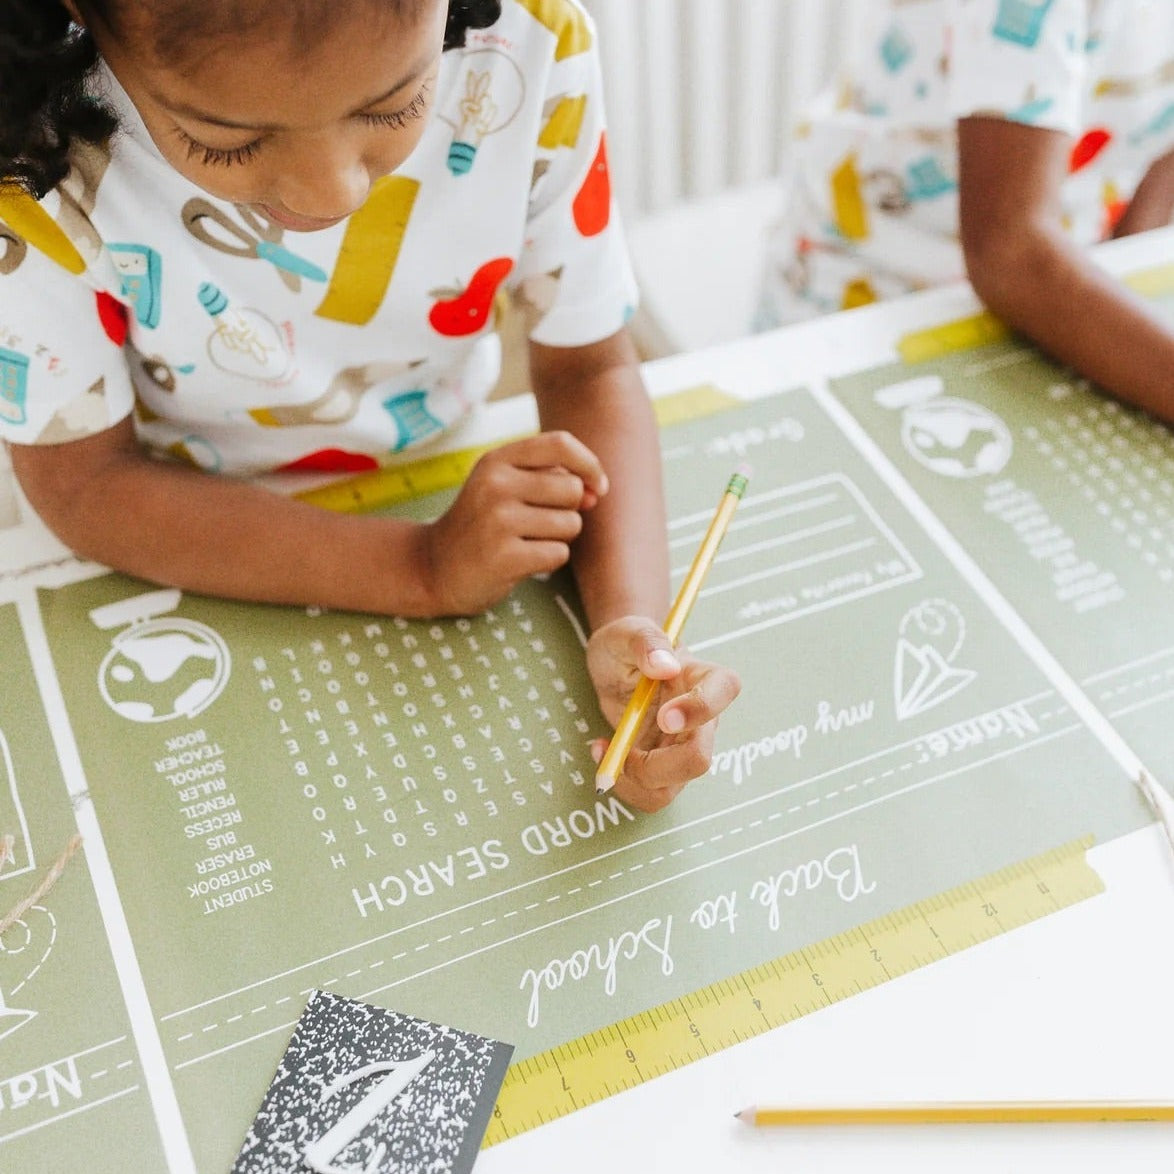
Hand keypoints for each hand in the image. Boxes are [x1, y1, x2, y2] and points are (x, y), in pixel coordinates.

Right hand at [419, 431, 607, 614]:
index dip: (590, 465)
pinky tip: (522, 562)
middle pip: (572, 488)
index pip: (561, 443)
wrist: (434, 567)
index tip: (597, 487)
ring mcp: (498, 520)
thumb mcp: (505, 487)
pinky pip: (559, 554)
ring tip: (526, 542)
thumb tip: (596, 492)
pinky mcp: (504, 557)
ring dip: (559, 538)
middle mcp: (496, 484)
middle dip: (568, 511)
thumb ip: (552, 480)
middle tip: (538, 524)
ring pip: (570, 524)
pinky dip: (549, 562)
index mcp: (497, 461)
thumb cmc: (482, 525)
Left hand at [587, 616, 741, 812]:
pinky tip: (605, 753)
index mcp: (701, 677)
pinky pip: (652, 793)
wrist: (616, 662)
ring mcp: (683, 746)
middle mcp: (701, 718)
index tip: (663, 716)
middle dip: (654, 765)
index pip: (723, 691)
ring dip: (633, 780)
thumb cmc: (626, 644)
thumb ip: (646, 641)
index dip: (699, 710)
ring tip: (605, 750)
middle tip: (620, 745)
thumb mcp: (626, 632)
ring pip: (673, 787)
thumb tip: (664, 666)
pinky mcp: (663, 765)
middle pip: (699, 757)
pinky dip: (624, 784)